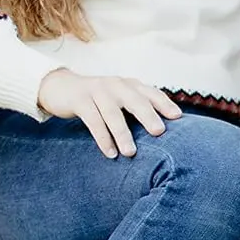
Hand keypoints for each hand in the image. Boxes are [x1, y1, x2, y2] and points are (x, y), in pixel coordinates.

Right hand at [37, 69, 180, 158]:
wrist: (61, 87)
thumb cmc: (101, 99)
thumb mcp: (121, 99)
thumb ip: (140, 109)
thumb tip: (167, 134)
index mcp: (131, 85)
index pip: (151, 93)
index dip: (164, 103)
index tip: (178, 117)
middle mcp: (116, 85)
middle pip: (135, 101)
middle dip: (148, 116)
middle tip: (159, 132)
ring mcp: (97, 91)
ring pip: (113, 114)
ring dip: (122, 134)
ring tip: (131, 153)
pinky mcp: (80, 100)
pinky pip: (93, 120)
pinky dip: (102, 138)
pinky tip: (110, 153)